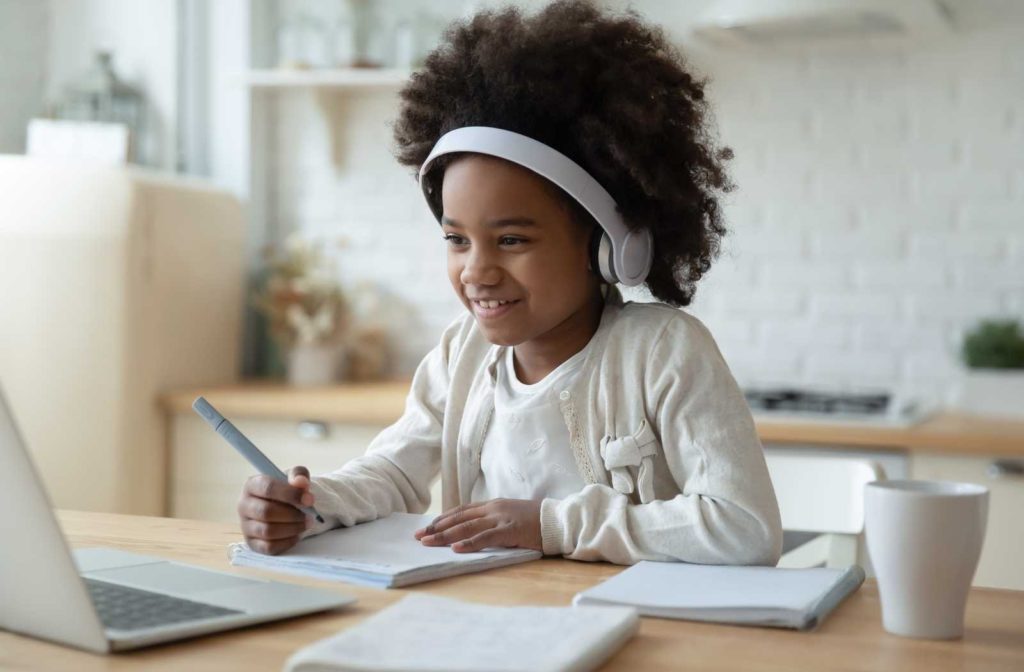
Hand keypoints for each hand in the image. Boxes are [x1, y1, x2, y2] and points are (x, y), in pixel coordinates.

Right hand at [237, 465, 314, 554]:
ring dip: (292, 528)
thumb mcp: (295, 478)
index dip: (290, 494)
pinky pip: (269, 547)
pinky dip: (287, 542)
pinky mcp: (252, 543)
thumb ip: (299, 475)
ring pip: (267, 531)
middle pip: (266, 512)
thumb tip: (301, 482)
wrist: (285, 507)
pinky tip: (297, 534)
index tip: (309, 500)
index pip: (268, 488)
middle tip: (310, 515)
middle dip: (292, 515)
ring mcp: (246, 526)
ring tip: (306, 523)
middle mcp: (244, 505)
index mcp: (252, 484)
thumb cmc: (288, 491)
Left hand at [414, 498, 542, 552]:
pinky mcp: (510, 530)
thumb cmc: (534, 521)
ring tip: (428, 542)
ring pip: (467, 527)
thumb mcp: (509, 517)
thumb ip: (492, 521)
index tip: (426, 527)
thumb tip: (472, 531)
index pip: (461, 511)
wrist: (557, 520)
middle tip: (418, 537)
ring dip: (445, 535)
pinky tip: (456, 548)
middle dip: (436, 528)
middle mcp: (493, 509)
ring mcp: (500, 518)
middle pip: (459, 518)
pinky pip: (485, 537)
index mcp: (492, 505)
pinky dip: (469, 543)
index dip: (442, 519)